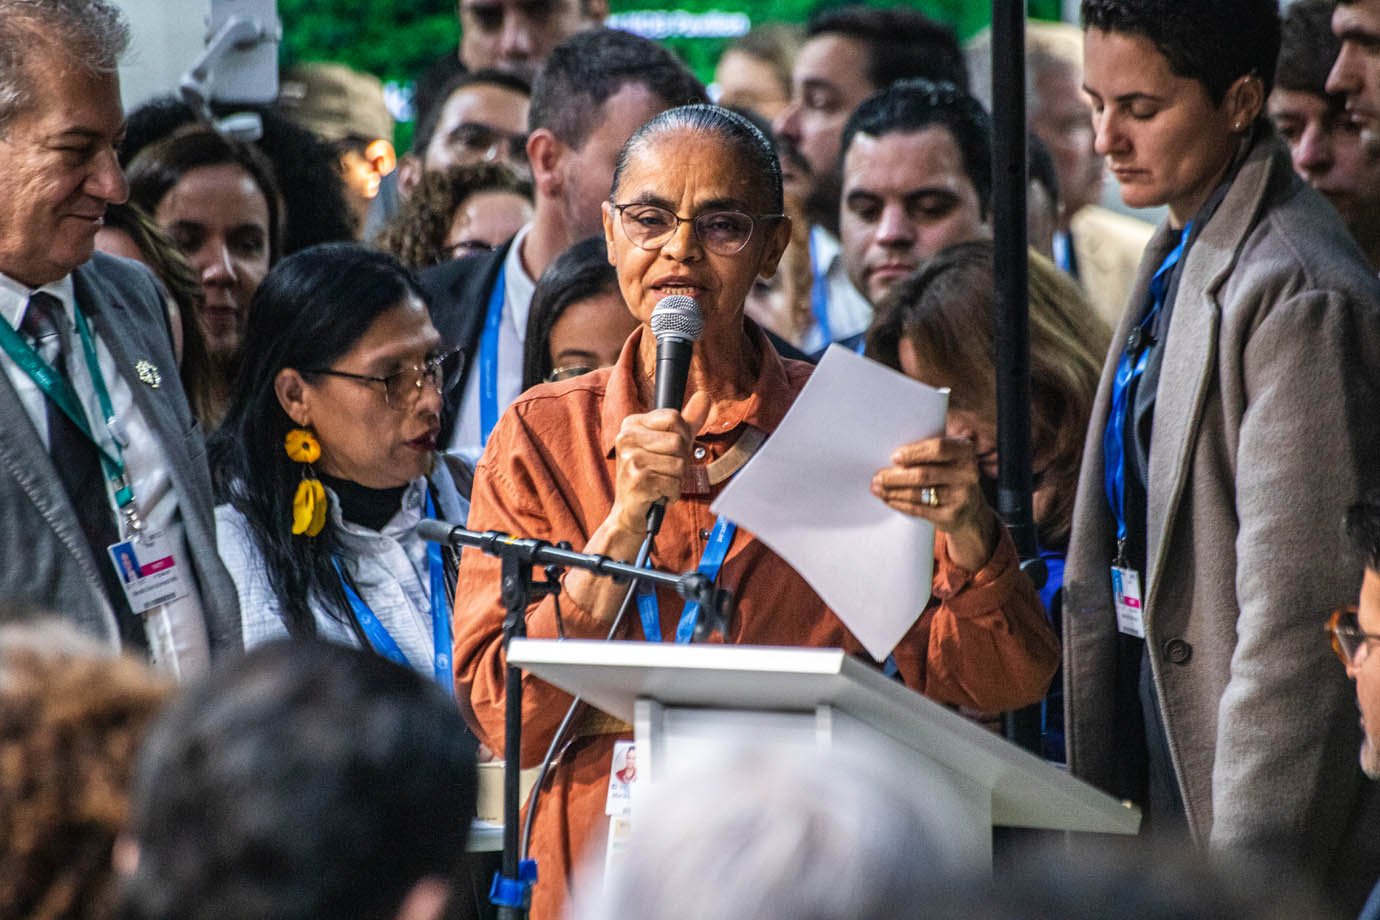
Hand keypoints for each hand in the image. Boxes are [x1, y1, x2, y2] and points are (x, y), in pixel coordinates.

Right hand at [609, 390, 711, 536]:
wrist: (629, 512)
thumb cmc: (651, 476)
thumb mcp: (669, 444)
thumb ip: (688, 421)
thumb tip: (705, 396)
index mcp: (631, 424)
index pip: (674, 417)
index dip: (683, 438)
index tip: (670, 452)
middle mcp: (626, 438)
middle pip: (679, 442)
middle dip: (681, 462)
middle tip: (664, 473)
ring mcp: (630, 459)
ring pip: (679, 464)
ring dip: (676, 480)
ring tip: (660, 484)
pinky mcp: (637, 480)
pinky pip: (674, 483)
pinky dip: (672, 493)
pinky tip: (657, 495)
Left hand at [871, 436, 999, 571]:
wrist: (971, 512)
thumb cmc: (950, 477)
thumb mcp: (948, 459)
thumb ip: (928, 452)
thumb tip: (892, 456)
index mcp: (965, 452)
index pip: (938, 448)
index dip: (914, 452)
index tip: (894, 457)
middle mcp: (968, 474)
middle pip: (924, 474)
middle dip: (896, 476)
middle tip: (877, 476)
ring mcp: (962, 496)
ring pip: (918, 493)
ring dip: (893, 491)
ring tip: (877, 487)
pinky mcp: (952, 516)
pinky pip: (918, 509)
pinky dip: (900, 504)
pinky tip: (888, 499)